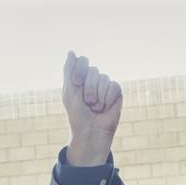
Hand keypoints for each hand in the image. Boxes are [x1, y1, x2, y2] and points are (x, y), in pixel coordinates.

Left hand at [62, 52, 122, 166]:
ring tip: (95, 108)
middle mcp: (93, 80)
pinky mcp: (116, 93)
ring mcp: (105, 86)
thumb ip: (69, 71)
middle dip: (88, 88)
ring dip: (97, 96)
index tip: (76, 83)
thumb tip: (71, 51)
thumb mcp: (69, 92)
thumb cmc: (77, 115)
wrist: (90, 133)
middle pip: (93, 70)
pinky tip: (105, 108)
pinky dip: (107, 99)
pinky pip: (114, 86)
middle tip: (86, 103)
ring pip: (104, 78)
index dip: (80, 70)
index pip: (82, 61)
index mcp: (80, 78)